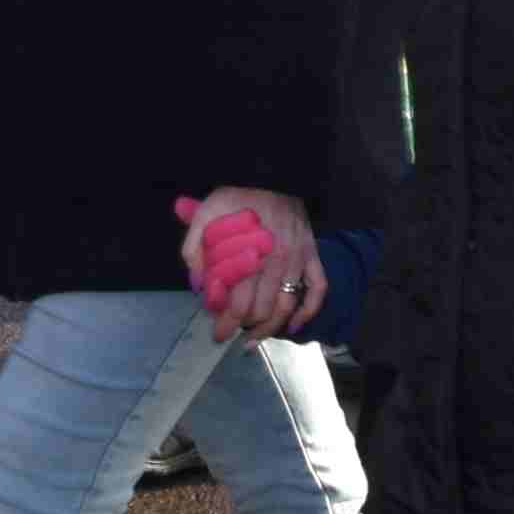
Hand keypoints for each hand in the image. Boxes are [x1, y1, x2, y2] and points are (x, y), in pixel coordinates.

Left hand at [193, 185, 325, 338]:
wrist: (272, 172)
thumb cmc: (237, 194)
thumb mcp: (208, 212)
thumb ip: (196, 246)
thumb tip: (197, 284)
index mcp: (250, 253)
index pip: (239, 302)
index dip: (226, 322)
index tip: (217, 334)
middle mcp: (276, 261)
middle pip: (262, 310)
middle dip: (244, 328)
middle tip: (230, 335)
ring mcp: (297, 259)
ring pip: (286, 306)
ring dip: (270, 329)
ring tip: (253, 341)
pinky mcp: (312, 255)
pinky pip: (317, 289)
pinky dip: (307, 311)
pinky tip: (292, 325)